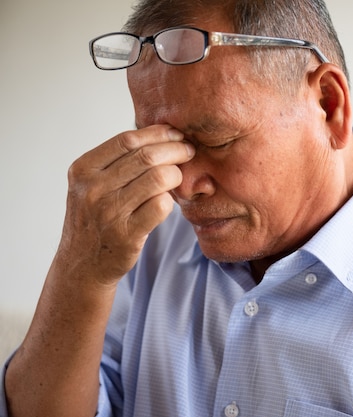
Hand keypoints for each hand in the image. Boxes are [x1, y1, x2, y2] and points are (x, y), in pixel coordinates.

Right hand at [55, 124, 194, 286]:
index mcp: (83, 169)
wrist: (82, 265)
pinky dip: (171, 200)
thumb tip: (162, 134)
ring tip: (177, 178)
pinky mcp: (126, 234)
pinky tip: (168, 201)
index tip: (177, 134)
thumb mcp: (92, 184)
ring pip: (158, 178)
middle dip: (176, 150)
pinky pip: (162, 206)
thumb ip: (118, 161)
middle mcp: (92, 189)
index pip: (127, 139)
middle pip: (147, 156)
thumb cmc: (95, 218)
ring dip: (176, 175)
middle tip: (189, 152)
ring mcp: (109, 212)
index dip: (158, 133)